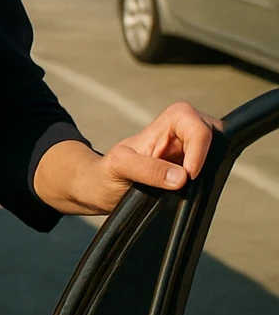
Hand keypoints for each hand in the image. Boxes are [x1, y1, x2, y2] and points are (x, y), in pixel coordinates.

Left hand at [86, 101, 221, 212]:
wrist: (98, 189)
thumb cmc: (106, 173)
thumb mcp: (118, 168)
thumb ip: (147, 169)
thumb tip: (181, 177)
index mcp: (164, 124)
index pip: (196, 125)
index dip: (198, 149)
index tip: (187, 174)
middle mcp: (180, 134)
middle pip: (214, 134)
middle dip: (208, 156)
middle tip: (191, 179)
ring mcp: (187, 152)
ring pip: (216, 152)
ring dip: (206, 169)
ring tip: (186, 186)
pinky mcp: (190, 168)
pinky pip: (209, 169)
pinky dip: (205, 180)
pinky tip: (189, 190)